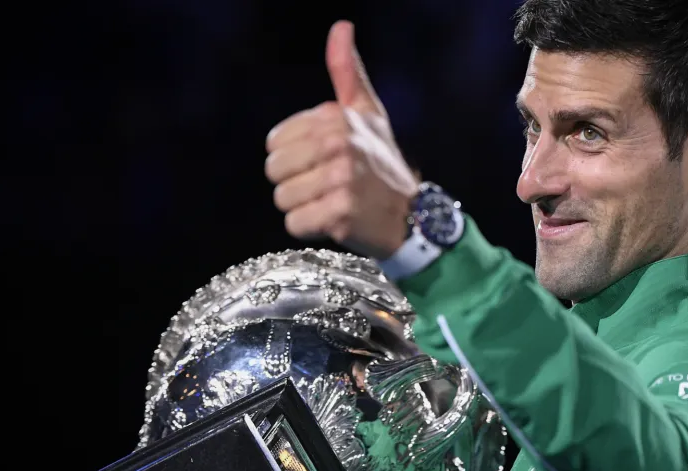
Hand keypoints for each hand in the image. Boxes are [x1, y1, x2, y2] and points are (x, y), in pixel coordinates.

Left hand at [264, 20, 417, 259]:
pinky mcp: (340, 215)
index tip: (326, 160)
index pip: (275, 143)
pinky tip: (336, 220)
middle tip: (328, 185)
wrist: (412, 215)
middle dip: (296, 182)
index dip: (296, 157)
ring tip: (333, 201)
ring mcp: (341, 181)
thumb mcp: (368, 113)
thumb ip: (347, 72)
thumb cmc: (382, 163)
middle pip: (274, 170)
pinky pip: (294, 224)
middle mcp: (340, 145)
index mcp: (337, 118)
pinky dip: (311, 227)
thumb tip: (341, 26)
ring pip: (282, 199)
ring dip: (304, 207)